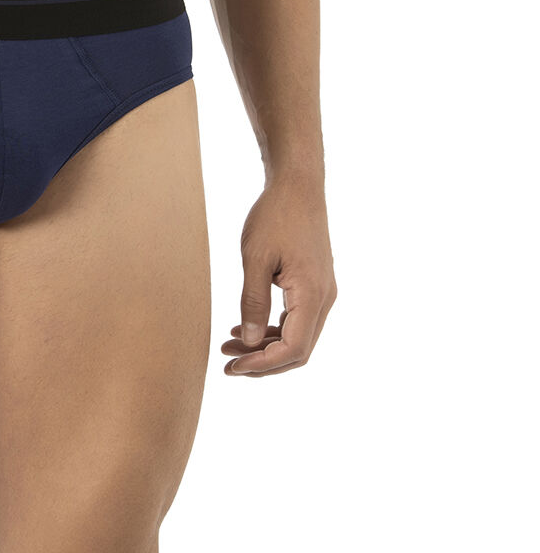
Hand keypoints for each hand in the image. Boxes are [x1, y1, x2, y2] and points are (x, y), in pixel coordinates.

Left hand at [222, 174, 336, 376]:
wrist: (297, 185)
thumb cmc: (275, 215)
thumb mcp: (255, 257)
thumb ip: (252, 302)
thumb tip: (248, 342)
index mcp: (312, 295)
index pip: (293, 349)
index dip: (263, 364)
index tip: (233, 367)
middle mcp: (324, 299)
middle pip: (298, 350)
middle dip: (263, 361)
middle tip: (228, 363)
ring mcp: (322, 293)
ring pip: (298, 336)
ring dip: (265, 346)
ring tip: (229, 346)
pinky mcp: (315, 285)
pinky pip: (297, 319)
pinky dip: (272, 328)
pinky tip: (244, 326)